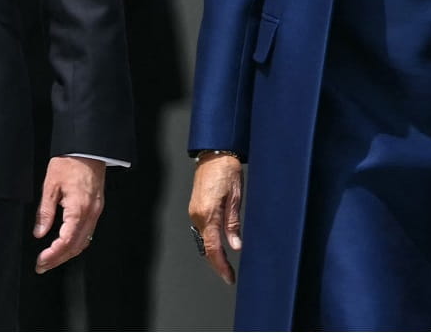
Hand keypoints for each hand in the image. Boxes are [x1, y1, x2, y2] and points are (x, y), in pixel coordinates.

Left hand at [33, 155, 105, 273]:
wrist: (88, 150)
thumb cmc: (69, 163)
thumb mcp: (50, 185)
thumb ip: (45, 212)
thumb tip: (39, 233)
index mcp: (78, 209)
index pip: (66, 241)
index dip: (53, 255)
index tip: (40, 261)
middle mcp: (90, 214)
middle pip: (76, 246)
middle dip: (58, 259)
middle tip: (42, 266)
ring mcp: (95, 213)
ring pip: (83, 242)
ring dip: (67, 254)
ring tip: (51, 260)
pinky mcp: (96, 209)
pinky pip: (88, 233)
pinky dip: (76, 243)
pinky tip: (65, 246)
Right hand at [188, 152, 244, 284]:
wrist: (214, 154)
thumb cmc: (227, 171)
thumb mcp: (236, 198)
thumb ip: (233, 224)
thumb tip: (235, 245)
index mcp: (208, 213)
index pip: (213, 247)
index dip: (220, 265)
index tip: (228, 277)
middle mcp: (198, 214)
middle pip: (206, 246)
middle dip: (217, 262)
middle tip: (228, 274)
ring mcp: (194, 211)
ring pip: (203, 239)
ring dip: (213, 252)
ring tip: (226, 263)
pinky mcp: (195, 208)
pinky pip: (202, 229)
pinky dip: (210, 240)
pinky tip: (219, 244)